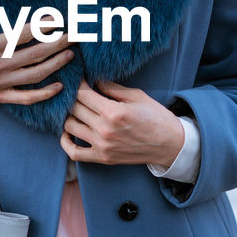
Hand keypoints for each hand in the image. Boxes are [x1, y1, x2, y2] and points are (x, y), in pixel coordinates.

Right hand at [0, 0, 73, 105]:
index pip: (23, 34)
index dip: (44, 26)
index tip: (59, 19)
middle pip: (36, 54)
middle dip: (59, 43)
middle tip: (75, 34)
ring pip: (35, 76)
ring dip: (56, 65)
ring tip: (70, 53)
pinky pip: (26, 98)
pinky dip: (44, 94)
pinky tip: (59, 85)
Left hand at [59, 79, 183, 167]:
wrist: (170, 144)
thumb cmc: (156, 117)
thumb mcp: (136, 96)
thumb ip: (112, 88)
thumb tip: (94, 79)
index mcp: (113, 112)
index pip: (83, 94)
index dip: (78, 84)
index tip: (78, 79)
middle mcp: (104, 130)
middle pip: (74, 109)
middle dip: (72, 97)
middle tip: (74, 91)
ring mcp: (102, 146)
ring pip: (70, 127)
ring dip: (69, 116)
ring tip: (74, 109)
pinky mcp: (103, 158)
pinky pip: (74, 153)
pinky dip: (65, 142)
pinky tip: (67, 132)